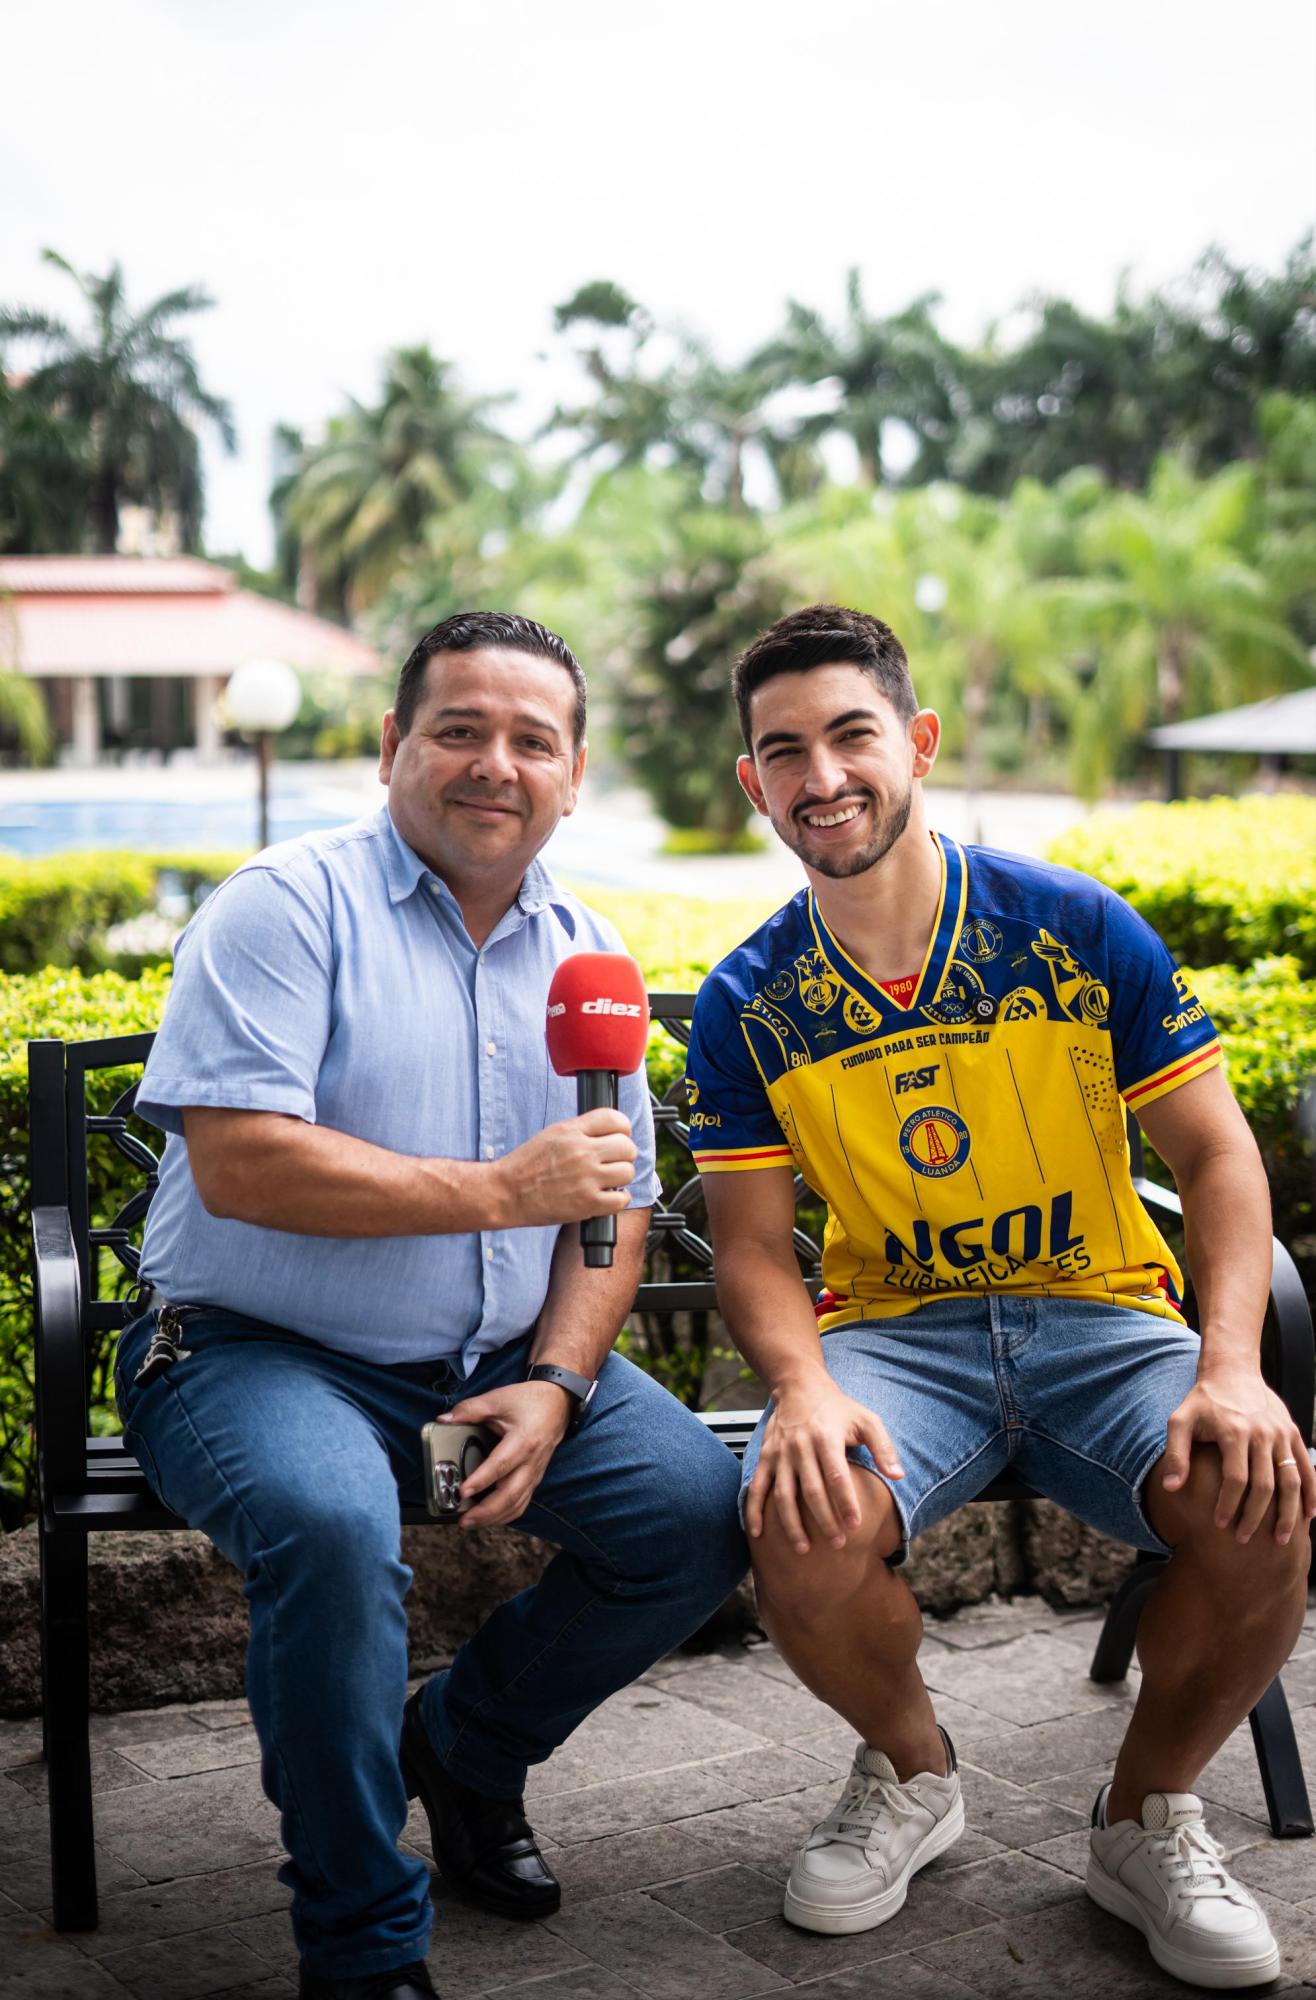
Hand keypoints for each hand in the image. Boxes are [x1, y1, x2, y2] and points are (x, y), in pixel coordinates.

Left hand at [440, 1383, 571, 1527]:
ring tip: (471, 1522)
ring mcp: (535, 1473)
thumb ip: (470, 1410)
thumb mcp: (498, 1399)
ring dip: (494, 1518)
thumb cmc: (531, 1400)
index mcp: (524, 1440)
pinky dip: (505, 1514)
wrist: (559, 1402)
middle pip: (510, 1495)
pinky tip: (489, 1517)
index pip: (500, 1465)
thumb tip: (445, 1419)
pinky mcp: (534, 1478)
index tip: (463, 1491)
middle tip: (463, 1519)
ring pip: (517, 1504)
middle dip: (486, 1512)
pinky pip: (522, 1502)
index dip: (481, 1480)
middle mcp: (532, 1462)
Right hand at [496, 1111, 635, 1227]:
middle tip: (612, 1161)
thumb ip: (581, 1130)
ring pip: (627, 1172)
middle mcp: (582, 1152)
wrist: (506, 1193)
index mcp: (571, 1131)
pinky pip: (621, 1199)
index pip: (614, 1119)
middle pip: (627, 1146)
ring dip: (620, 1177)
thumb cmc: (526, 1165)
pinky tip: (606, 1196)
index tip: (618, 1136)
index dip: (622, 1128)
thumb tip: (610, 1132)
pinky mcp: (587, 1204)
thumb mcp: (552, 1135)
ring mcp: (586, 1178)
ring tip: (607, 1179)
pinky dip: (617, 1199)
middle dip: (622, 1154)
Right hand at [744, 1372, 902, 1553]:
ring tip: (804, 1549)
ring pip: (783, 1495)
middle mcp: (801, 1447)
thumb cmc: (838, 1408)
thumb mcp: (866, 1420)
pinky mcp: (766, 1458)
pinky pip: (757, 1488)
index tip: (855, 1526)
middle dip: (824, 1520)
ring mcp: (780, 1454)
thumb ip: (883, 1448)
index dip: (845, 1501)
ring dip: (792, 1524)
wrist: (799, 1387)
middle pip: (811, 1490)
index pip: (836, 1475)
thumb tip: (898, 1476)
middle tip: (837, 1544)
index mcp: (826, 1437)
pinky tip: (759, 1534)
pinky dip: (754, 1511)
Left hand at [1162, 1364, 1315, 1544]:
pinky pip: (1306, 1468)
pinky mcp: (1293, 1433)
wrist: (1232, 1371)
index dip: (1228, 1505)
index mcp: (1234, 1431)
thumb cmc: (1202, 1401)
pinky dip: (1311, 1493)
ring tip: (1280, 1539)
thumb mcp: (1180, 1421)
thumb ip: (1175, 1454)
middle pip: (1265, 1484)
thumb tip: (1170, 1488)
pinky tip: (1308, 1516)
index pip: (1235, 1478)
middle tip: (1244, 1539)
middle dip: (1255, 1516)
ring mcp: (1281, 1434)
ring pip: (1291, 1480)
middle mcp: (1262, 1433)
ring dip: (1288, 1513)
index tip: (1220, 1525)